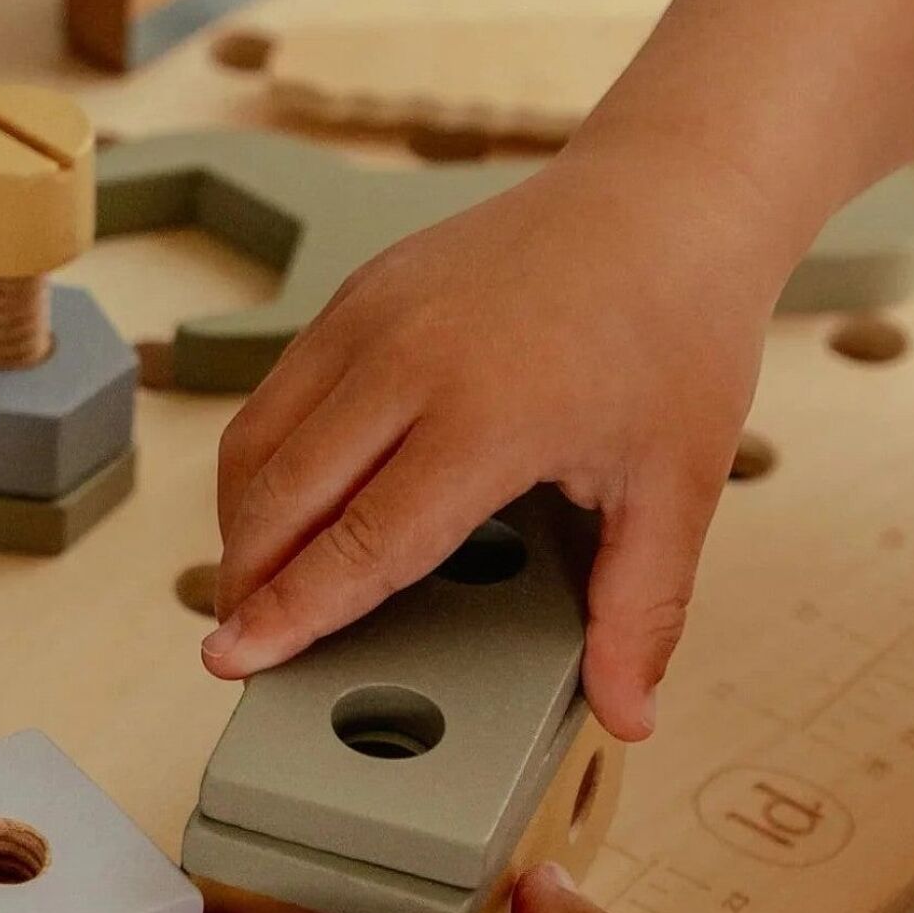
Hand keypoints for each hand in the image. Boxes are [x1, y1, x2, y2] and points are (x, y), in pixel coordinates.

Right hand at [203, 152, 788, 739]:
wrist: (666, 197)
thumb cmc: (677, 334)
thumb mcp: (679, 484)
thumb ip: (641, 608)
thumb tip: (631, 715)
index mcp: (487, 416)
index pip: (360, 542)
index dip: (292, 613)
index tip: (234, 660)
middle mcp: (408, 358)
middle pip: (283, 494)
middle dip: (245, 578)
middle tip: (237, 640)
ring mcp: (371, 313)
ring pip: (259, 436)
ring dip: (242, 520)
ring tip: (256, 582)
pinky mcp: (358, 288)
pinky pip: (281, 388)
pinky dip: (266, 456)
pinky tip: (293, 500)